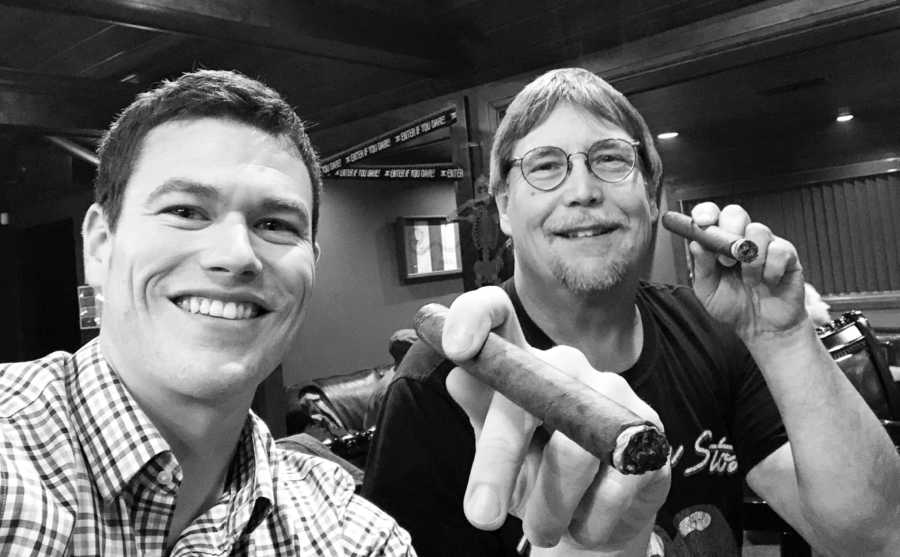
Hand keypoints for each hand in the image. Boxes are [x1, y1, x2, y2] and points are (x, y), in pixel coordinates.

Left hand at [441, 286, 669, 553]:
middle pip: (526, 400)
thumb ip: (479, 409)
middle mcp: (567, 366)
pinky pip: (614, 484)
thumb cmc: (534, 473)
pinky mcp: (648, 432)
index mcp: (521, 362)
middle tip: (479, 516)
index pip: (496, 314)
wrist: (590, 520)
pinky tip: (584, 524)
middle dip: (497, 464)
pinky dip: (590, 519)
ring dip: (549, 506)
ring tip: (540, 529)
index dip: (473, 319)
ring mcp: (612, 393)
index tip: (456, 349)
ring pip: (571, 452)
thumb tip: (459, 377)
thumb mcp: (496, 445)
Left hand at [689, 203, 805, 340]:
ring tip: (749, 281)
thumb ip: (701, 267)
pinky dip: (770, 271)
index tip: (702, 222)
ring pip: (758, 230)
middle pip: (735, 213)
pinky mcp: (788, 256)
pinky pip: (780, 250)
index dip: (706, 212)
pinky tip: (767, 283)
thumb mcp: (708, 290)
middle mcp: (742, 240)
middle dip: (729, 231)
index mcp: (720, 244)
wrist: (761, 328)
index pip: (713, 216)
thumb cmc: (733, 306)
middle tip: (727, 261)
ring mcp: (766, 245)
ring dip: (750, 260)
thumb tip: (696, 244)